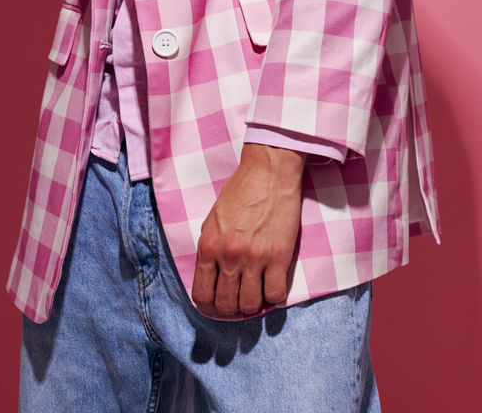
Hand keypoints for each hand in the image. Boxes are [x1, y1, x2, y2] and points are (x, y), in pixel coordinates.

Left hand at [191, 143, 304, 317]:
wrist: (268, 172)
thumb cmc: (240, 192)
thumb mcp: (213, 220)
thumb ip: (211, 250)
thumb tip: (213, 279)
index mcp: (209, 246)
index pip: (202, 295)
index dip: (209, 308)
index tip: (217, 307)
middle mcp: (229, 256)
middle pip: (226, 305)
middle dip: (231, 309)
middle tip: (238, 301)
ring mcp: (255, 258)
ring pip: (250, 305)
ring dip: (253, 304)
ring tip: (256, 293)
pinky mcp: (279, 256)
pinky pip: (276, 295)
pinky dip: (274, 297)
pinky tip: (272, 284)